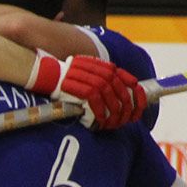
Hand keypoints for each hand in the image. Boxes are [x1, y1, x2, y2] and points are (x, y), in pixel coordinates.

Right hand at [24, 53, 146, 129]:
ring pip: (109, 94)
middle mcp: (97, 69)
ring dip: (113, 110)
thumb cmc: (66, 79)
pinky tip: (101, 120)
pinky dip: (100, 111)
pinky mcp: (79, 87)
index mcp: (101, 65)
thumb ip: (101, 79)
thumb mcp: (86, 74)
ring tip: (112, 121)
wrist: (47, 74)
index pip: (123, 76)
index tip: (139, 102)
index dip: (134, 89)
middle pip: (119, 87)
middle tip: (126, 117)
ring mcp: (89, 77)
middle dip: (125, 104)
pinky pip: (95, 100)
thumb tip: (117, 93)